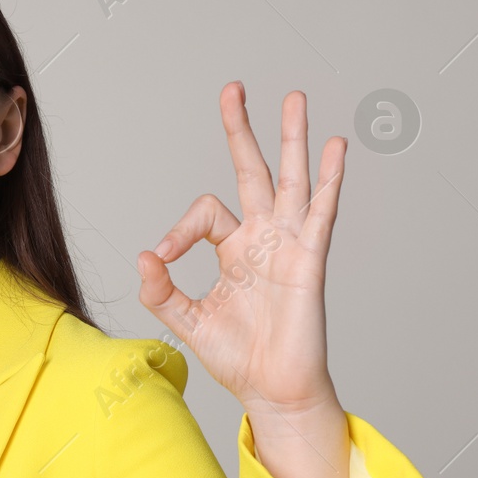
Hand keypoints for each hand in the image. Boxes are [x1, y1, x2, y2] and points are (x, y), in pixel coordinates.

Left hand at [135, 83, 345, 419]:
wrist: (272, 389)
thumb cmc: (237, 356)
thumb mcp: (186, 320)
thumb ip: (161, 290)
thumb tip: (142, 256)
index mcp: (232, 248)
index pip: (202, 213)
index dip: (176, 232)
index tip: (160, 263)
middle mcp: (262, 237)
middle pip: (250, 170)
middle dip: (241, 130)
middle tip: (233, 88)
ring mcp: (289, 244)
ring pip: (290, 179)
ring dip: (292, 138)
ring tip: (294, 97)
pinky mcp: (310, 260)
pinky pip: (320, 212)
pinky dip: (329, 179)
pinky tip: (334, 147)